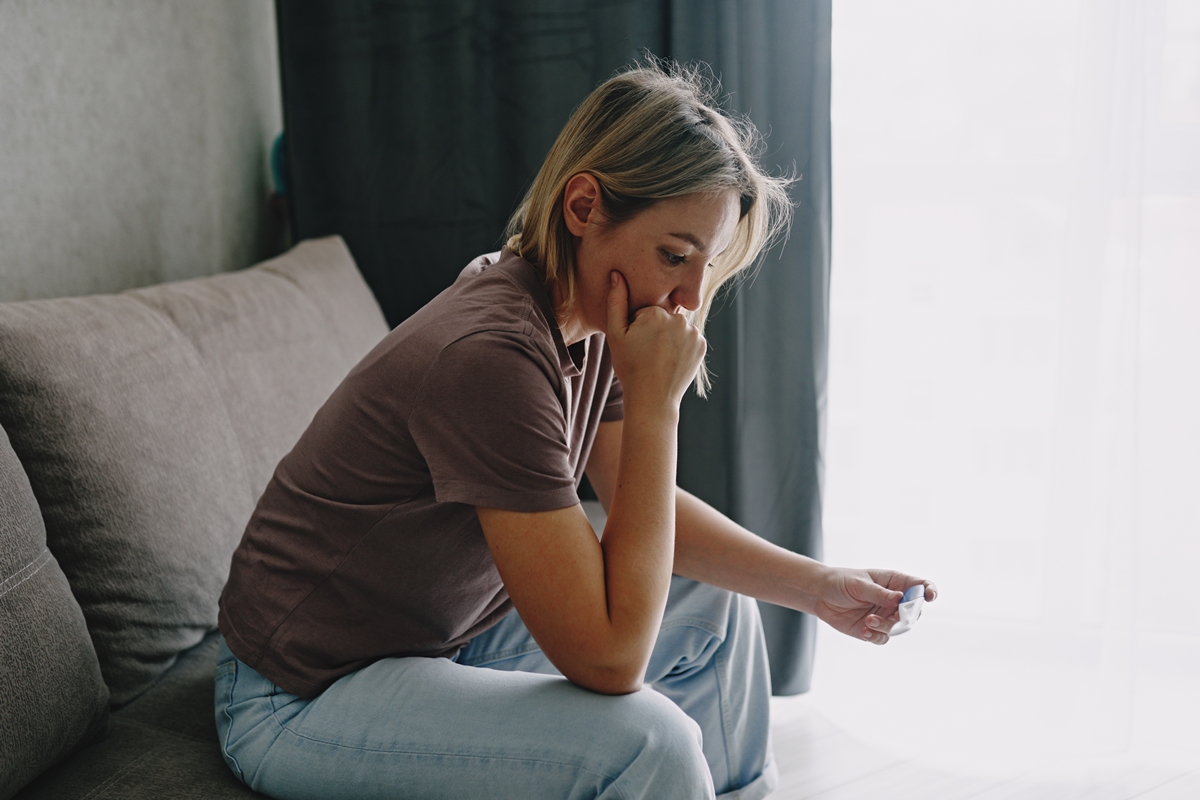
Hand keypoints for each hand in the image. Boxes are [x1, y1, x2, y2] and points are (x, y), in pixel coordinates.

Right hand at [605, 271, 705, 409]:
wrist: (652, 399)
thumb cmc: (630, 367)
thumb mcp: (616, 335)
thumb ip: (616, 302)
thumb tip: (617, 275)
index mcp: (656, 312)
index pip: (647, 311)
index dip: (638, 327)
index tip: (636, 344)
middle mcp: (678, 319)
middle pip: (664, 317)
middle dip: (656, 330)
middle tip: (647, 352)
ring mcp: (692, 332)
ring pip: (677, 327)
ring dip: (670, 337)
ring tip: (659, 357)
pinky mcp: (702, 345)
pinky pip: (689, 338)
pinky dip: (682, 346)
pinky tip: (671, 360)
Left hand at [812, 568, 936, 644]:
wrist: (820, 595)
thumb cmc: (841, 582)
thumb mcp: (859, 584)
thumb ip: (879, 593)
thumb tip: (899, 598)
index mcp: (894, 582)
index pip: (919, 586)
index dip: (928, 591)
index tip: (929, 597)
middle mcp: (894, 600)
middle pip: (914, 612)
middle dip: (906, 616)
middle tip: (894, 616)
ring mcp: (885, 615)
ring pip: (899, 628)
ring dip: (886, 627)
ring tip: (868, 621)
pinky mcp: (874, 629)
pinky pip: (883, 638)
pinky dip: (875, 636)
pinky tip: (864, 630)